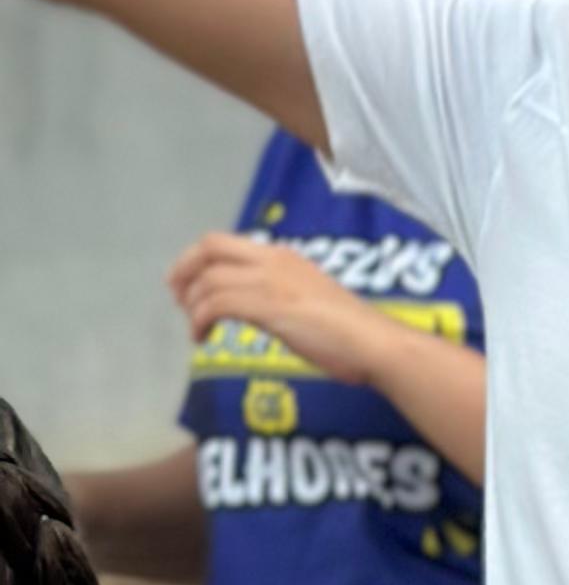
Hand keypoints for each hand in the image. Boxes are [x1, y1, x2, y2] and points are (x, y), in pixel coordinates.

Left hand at [168, 232, 393, 381]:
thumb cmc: (351, 331)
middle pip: (208, 249)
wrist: (375, 343)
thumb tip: (258, 308)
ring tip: (196, 330)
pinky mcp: (269, 306)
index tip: (187, 284)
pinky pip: (217, 305)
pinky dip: (201, 322)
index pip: (222, 242)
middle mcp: (273, 260)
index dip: (195, 260)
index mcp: (282, 255)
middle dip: (183, 272)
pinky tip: (204, 339)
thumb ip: (281, 293)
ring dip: (192, 306)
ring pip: (208, 280)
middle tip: (178, 300)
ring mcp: (271, 282)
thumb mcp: (310, 297)